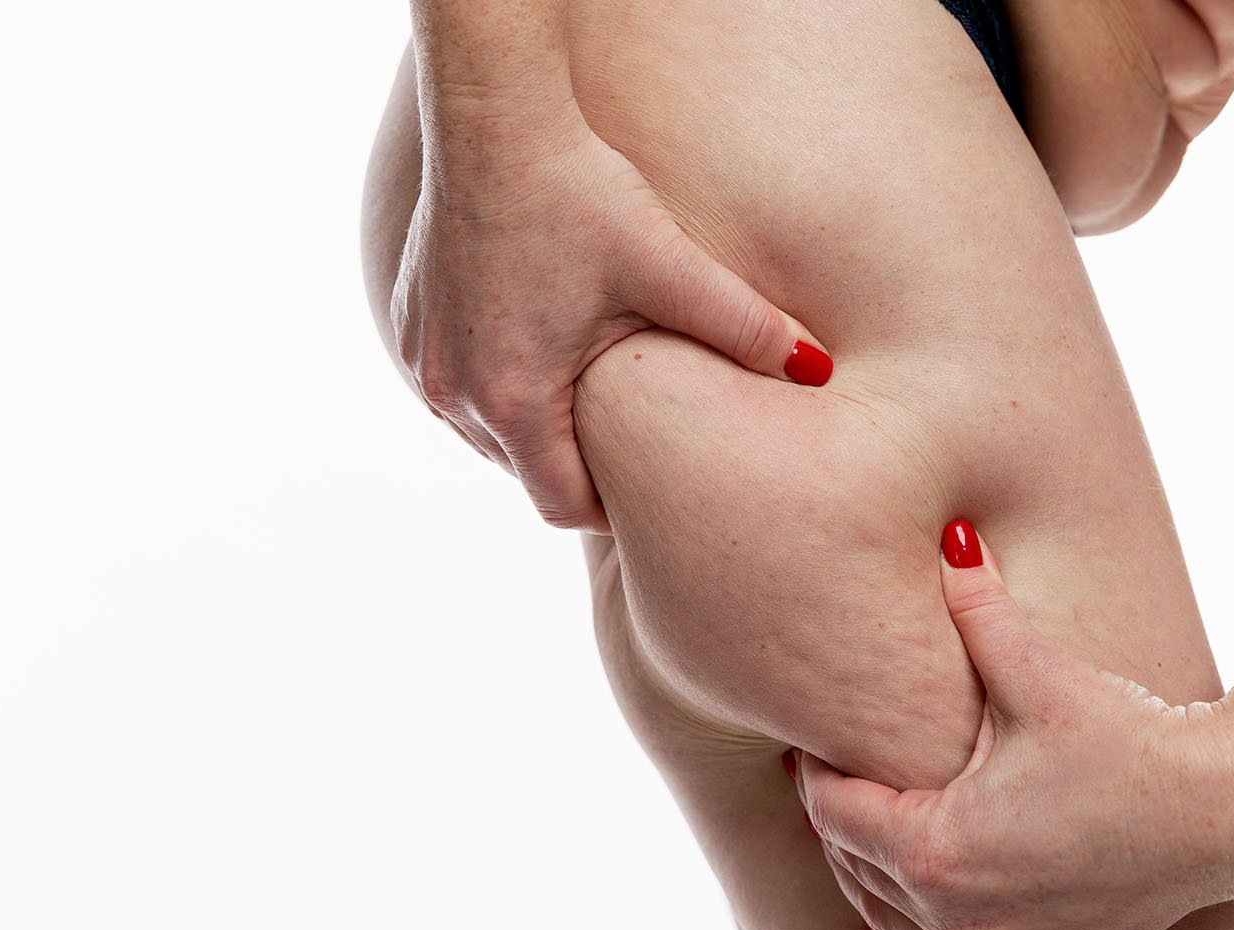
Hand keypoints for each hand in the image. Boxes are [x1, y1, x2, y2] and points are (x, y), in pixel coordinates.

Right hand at [391, 104, 831, 532]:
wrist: (494, 118)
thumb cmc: (580, 193)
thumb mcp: (670, 266)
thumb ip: (748, 329)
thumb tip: (822, 373)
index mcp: (516, 401)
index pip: (564, 507)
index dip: (615, 507)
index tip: (653, 485)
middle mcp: (457, 396)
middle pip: (527, 475)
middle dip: (579, 467)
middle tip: (633, 439)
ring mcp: (425, 365)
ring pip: (492, 436)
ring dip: (538, 428)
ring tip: (592, 390)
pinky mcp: (411, 330)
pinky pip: (461, 391)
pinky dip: (503, 387)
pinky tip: (544, 343)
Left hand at [795, 521, 1233, 929]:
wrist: (1222, 813)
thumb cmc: (1128, 743)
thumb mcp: (1039, 675)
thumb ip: (980, 609)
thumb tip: (953, 535)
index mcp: (937, 846)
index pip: (834, 812)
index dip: (815, 771)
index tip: (812, 737)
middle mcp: (954, 914)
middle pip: (853, 866)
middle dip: (838, 818)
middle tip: (833, 771)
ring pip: (886, 921)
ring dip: (863, 876)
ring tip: (855, 827)